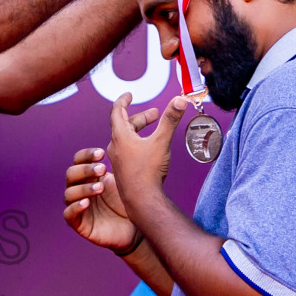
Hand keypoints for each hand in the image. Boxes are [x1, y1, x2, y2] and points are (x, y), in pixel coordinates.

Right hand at [63, 147, 140, 252]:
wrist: (137, 228)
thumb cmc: (129, 202)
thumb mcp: (123, 179)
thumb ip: (119, 161)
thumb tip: (126, 132)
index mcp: (89, 176)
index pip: (79, 160)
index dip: (86, 155)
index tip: (102, 153)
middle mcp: (80, 189)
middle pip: (71, 174)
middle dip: (85, 170)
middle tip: (102, 169)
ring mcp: (78, 206)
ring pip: (69, 193)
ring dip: (83, 188)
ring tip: (100, 187)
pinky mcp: (79, 224)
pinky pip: (69, 214)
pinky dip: (75, 207)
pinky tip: (87, 202)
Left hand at [106, 93, 187, 210]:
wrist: (141, 200)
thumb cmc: (148, 171)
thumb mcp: (161, 141)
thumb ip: (170, 120)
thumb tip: (180, 100)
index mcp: (120, 136)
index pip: (117, 112)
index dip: (123, 101)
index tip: (129, 95)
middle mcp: (116, 147)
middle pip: (125, 125)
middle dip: (141, 118)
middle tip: (156, 114)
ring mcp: (118, 160)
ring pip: (127, 139)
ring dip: (140, 131)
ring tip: (155, 130)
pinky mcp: (124, 170)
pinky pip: (128, 151)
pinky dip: (138, 144)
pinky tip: (150, 150)